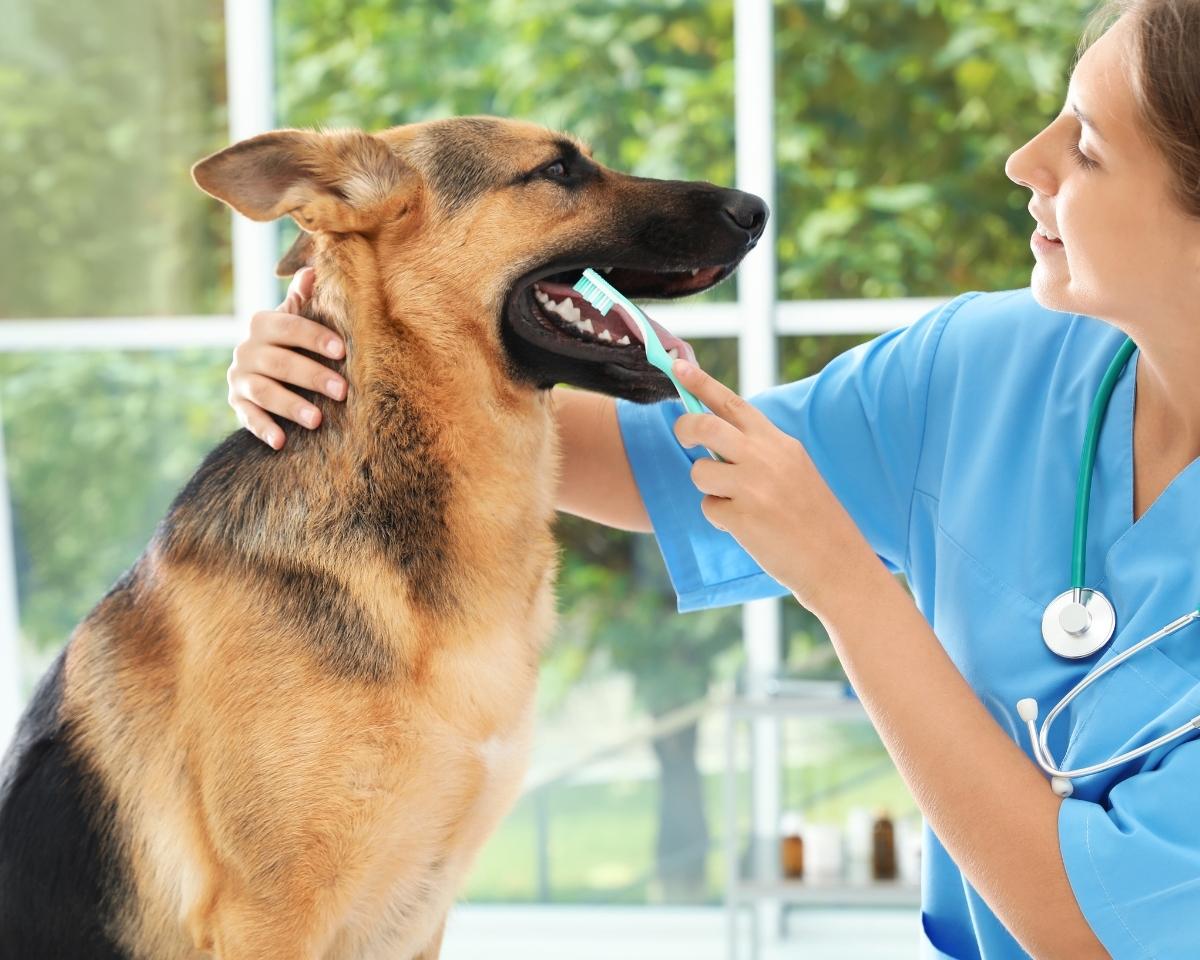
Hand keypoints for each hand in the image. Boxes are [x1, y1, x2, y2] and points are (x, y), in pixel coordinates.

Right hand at [226, 267, 346, 448]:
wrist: (260, 368)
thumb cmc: (291, 341)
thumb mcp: (295, 317)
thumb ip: (304, 298)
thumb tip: (314, 268)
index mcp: (263, 324)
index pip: (289, 326)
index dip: (315, 337)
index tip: (342, 350)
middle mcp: (246, 349)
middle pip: (280, 362)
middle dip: (313, 376)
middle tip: (343, 391)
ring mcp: (240, 377)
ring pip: (265, 391)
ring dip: (291, 406)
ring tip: (318, 420)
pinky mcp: (237, 403)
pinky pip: (247, 416)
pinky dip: (263, 428)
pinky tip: (281, 441)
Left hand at [669, 358, 873, 614]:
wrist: (838, 563)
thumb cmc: (812, 517)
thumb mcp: (794, 469)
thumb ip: (759, 450)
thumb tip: (714, 435)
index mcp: (779, 442)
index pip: (732, 403)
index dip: (701, 383)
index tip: (677, 365)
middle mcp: (766, 457)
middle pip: (704, 426)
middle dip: (684, 429)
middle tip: (683, 439)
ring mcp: (754, 486)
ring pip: (700, 471)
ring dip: (708, 488)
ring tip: (737, 503)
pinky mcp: (743, 517)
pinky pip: (709, 508)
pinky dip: (721, 518)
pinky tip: (748, 527)